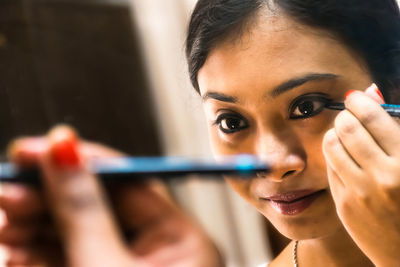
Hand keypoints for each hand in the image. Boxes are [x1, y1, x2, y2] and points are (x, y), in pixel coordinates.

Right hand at [0, 125, 222, 266]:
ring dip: (36, 227)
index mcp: (183, 242)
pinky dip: (38, 256)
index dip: (80, 162)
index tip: (35, 148)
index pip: (129, 183)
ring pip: (79, 235)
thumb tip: (63, 148)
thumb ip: (84, 210)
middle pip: (98, 207)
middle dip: (48, 199)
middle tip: (8, 190)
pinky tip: (15, 252)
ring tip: (3, 222)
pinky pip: (70, 260)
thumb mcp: (106, 265)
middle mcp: (161, 253)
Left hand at [323, 84, 399, 265]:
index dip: (359, 101)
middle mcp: (384, 177)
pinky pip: (330, 167)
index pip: (373, 117)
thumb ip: (395, 127)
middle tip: (348, 114)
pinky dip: (334, 155)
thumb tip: (369, 92)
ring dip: (334, 133)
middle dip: (344, 115)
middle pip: (347, 128)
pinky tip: (343, 157)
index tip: (354, 97)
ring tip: (343, 134)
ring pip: (331, 145)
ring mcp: (361, 193)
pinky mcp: (344, 205)